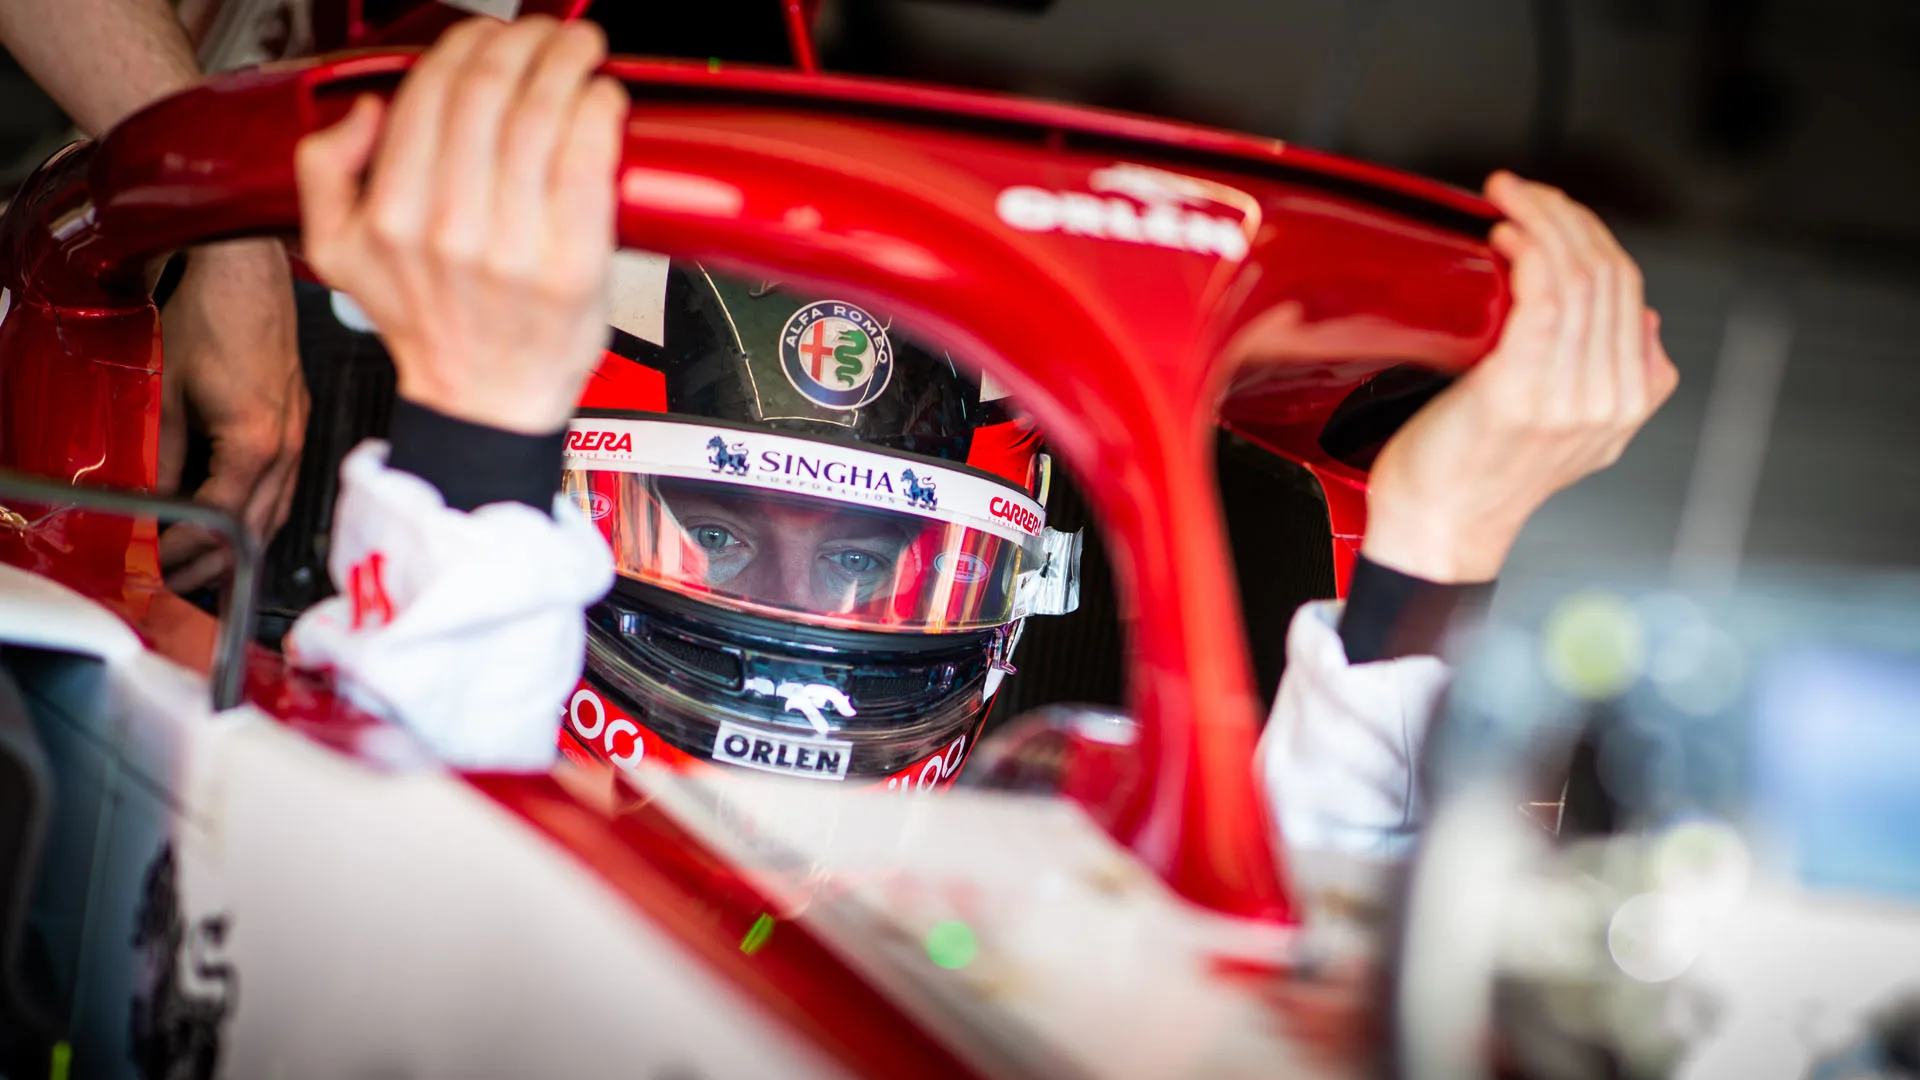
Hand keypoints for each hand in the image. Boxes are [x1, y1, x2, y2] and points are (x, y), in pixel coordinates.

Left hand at [157, 238, 307, 591]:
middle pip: (258, 528)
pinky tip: (239, 518)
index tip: (160, 562)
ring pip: (279, 512)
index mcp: (257, 442)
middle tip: (180, 578)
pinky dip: (262, 513)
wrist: (247, 271)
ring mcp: (299, 434)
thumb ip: (161, 457)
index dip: (188, 550)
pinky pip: (287, 486)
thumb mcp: (169, 394)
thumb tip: (149, 501)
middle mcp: (288, 444)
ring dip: (243, 542)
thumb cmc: (215, 315)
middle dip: (217, 560)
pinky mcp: (298, 421)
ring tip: (207, 560)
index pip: (222, 521)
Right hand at [293, 16, 626, 435]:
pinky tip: (601, 93)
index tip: (488, 35)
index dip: (465, 47)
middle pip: (487, 96)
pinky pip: (586, 165)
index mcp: (391, 218)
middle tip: (543, 30)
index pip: (429, 97)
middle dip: (521, 43)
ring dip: (565, 63)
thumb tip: (363, 112)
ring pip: (539, 119)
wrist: (485, 402)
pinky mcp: (575, 267)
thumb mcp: (336, 254)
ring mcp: (515, 250)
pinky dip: (597, 115)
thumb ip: (324, 173)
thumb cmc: (430, 325)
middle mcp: (450, 230)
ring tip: (578, 44)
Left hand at [1362, 172, 1678, 582]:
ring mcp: (1568, 399)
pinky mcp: (1520, 394)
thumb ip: (1620, 382)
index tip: (1547, 208)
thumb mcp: (1574, 436)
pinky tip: (1506, 235)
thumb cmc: (1475, 476)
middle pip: (1607, 274)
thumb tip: (1646, 322)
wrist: (1438, 531)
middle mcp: (1607, 400)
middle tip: (1521, 190)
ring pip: (1578, 277)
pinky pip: (1543, 300)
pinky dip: (1527, 254)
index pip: (1627, 289)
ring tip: (1508, 197)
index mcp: (1628, 401)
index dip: (1589, 234)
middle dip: (1565, 216)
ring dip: (1543, 221)